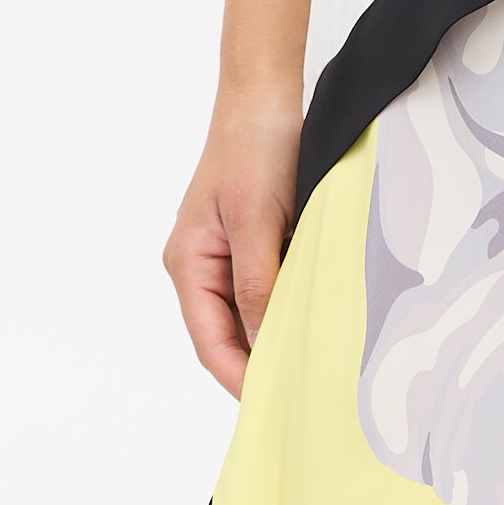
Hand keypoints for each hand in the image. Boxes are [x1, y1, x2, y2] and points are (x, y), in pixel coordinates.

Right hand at [162, 90, 302, 397]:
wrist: (266, 96)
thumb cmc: (255, 148)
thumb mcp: (257, 222)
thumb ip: (257, 286)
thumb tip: (266, 346)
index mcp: (189, 264)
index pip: (211, 344)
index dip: (242, 380)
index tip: (276, 408)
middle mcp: (201, 266)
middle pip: (228, 338)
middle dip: (261, 369)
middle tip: (305, 399)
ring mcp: (225, 257)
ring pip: (249, 319)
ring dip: (277, 342)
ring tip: (313, 371)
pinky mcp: (251, 246)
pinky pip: (265, 294)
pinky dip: (287, 313)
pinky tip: (315, 326)